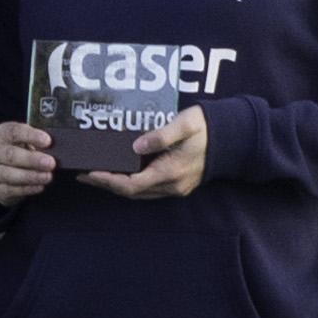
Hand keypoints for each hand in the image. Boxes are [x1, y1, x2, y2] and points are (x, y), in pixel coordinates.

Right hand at [0, 119, 55, 206]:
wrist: (9, 171)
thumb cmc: (24, 151)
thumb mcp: (31, 142)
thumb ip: (40, 143)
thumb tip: (57, 147)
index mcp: (3, 134)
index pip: (13, 131)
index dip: (30, 136)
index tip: (47, 141)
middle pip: (10, 154)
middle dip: (32, 159)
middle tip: (50, 163)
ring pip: (8, 174)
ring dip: (30, 176)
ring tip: (47, 177)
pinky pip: (11, 189)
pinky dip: (27, 188)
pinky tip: (39, 186)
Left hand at [84, 107, 207, 199]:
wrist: (233, 138)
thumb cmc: (207, 127)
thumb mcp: (184, 124)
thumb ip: (160, 135)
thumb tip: (136, 145)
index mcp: (171, 171)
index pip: (132, 184)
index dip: (108, 180)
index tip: (90, 173)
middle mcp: (172, 185)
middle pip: (132, 192)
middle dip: (106, 184)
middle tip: (84, 174)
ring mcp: (175, 188)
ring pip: (140, 193)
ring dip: (117, 186)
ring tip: (96, 174)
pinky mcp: (178, 185)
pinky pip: (148, 190)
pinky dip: (131, 184)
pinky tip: (120, 173)